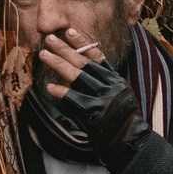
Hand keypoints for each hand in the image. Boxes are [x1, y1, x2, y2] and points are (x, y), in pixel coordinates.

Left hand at [37, 28, 147, 164]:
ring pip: (77, 76)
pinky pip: (74, 99)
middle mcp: (109, 85)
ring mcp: (102, 98)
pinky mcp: (94, 112)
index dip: (83, 43)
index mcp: (114, 79)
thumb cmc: (119, 121)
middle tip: (49, 38)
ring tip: (43, 54)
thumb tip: (77, 73)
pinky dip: (62, 92)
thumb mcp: (116, 96)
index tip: (70, 31)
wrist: (129, 142)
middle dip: (65, 48)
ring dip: (58, 63)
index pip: (97, 55)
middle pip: (83, 62)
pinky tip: (50, 87)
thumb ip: (100, 83)